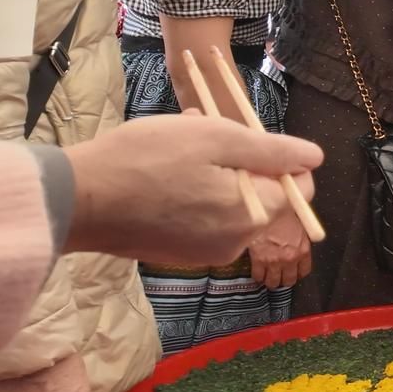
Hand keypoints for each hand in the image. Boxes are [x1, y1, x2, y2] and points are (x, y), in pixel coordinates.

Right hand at [63, 114, 321, 265]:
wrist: (77, 199)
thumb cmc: (147, 160)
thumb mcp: (217, 138)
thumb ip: (272, 151)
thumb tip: (315, 159)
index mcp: (252, 216)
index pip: (299, 188)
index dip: (281, 159)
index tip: (247, 140)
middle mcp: (235, 242)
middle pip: (264, 195)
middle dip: (243, 163)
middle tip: (206, 138)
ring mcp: (205, 252)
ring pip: (232, 203)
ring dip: (217, 173)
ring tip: (181, 150)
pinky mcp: (178, 252)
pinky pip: (205, 217)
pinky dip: (195, 192)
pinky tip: (164, 172)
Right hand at [249, 212, 311, 287]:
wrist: (266, 209)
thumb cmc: (282, 216)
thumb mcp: (298, 230)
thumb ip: (298, 244)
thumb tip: (295, 252)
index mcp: (303, 250)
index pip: (304, 272)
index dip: (297, 274)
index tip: (293, 273)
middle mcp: (291, 259)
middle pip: (289, 281)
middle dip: (284, 280)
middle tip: (279, 276)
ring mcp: (274, 261)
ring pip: (273, 282)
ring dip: (270, 281)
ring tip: (267, 276)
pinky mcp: (259, 260)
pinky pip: (258, 276)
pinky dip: (257, 276)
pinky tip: (257, 271)